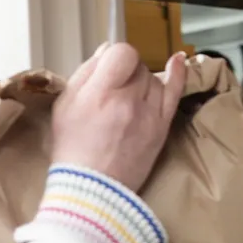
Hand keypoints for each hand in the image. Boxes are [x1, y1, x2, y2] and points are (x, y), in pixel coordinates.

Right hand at [52, 44, 187, 192]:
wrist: (93, 190)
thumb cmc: (73, 150)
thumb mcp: (64, 107)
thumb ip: (85, 74)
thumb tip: (105, 52)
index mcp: (99, 93)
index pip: (121, 53)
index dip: (115, 56)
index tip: (109, 68)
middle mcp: (127, 100)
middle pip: (137, 65)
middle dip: (125, 73)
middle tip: (113, 92)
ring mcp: (148, 114)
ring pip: (153, 78)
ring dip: (141, 82)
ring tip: (127, 101)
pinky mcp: (161, 128)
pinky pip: (175, 93)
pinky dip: (178, 74)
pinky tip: (178, 60)